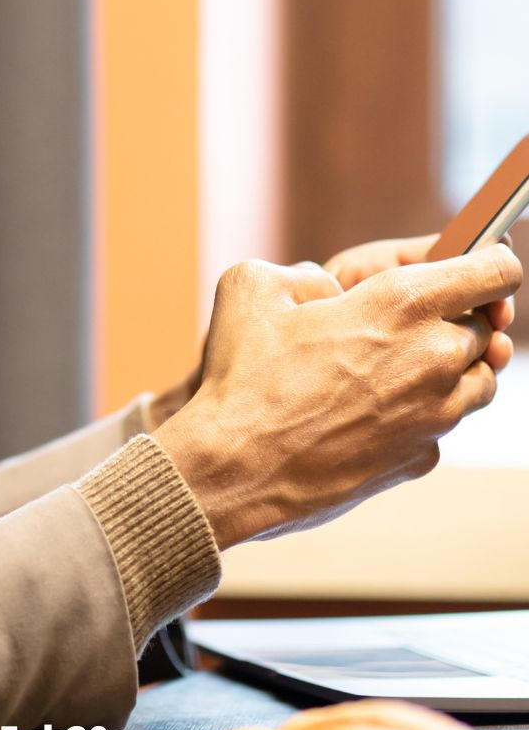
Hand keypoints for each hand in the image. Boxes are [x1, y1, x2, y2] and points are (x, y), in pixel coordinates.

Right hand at [154, 244, 521, 551]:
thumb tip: (321, 289)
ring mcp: (434, 416)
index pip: (495, 270)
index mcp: (403, 303)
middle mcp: (433, 359)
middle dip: (456, 317)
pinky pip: (440, 425)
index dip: (490, 261)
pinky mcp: (420, 459)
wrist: (234, 469)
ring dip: (452, 367)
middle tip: (406, 319)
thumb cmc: (242, 374)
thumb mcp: (254, 284)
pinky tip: (371, 409)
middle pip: (484, 327)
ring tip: (397, 364)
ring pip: (479, 381)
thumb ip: (303, 272)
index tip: (477, 263)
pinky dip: (419, 412)